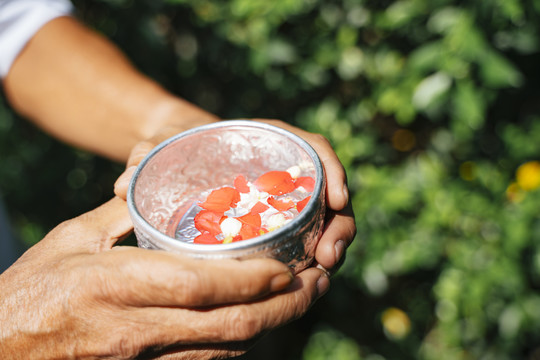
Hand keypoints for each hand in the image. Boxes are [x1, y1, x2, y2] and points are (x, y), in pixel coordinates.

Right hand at [0, 197, 328, 358]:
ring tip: (299, 298)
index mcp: (118, 285)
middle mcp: (139, 328)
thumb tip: (156, 190)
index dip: (254, 280)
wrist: (1, 349)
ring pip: (225, 348)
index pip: (203, 286)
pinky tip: (257, 320)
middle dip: (283, 308)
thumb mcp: (72, 238)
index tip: (288, 266)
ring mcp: (145, 356)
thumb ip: (121, 214)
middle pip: (230, 326)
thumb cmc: (31, 289)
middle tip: (315, 284)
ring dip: (269, 325)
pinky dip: (239, 340)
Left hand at [114, 119, 355, 273]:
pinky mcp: (278, 226)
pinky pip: (303, 242)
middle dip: (338, 225)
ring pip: (322, 223)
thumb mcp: (165, 146)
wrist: (178, 162)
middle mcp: (287, 173)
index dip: (332, 171)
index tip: (338, 197)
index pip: (314, 149)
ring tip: (321, 272)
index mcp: (271, 143)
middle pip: (328, 194)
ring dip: (330, 246)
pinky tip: (299, 281)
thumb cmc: (178, 149)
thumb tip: (124, 184)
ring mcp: (286, 202)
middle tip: (328, 255)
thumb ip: (147, 155)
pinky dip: (306, 260)